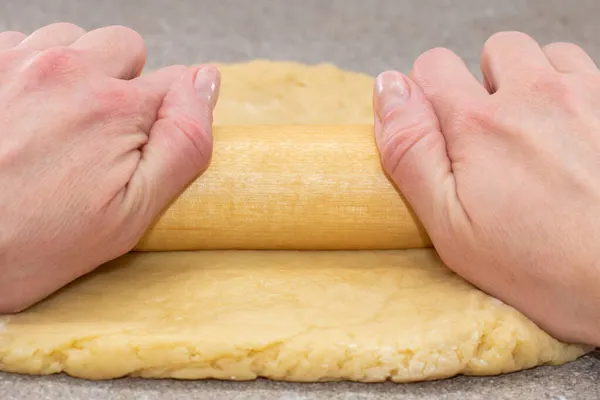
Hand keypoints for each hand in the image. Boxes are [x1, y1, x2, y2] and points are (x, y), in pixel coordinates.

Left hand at [0, 23, 219, 311]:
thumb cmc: (35, 244)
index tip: (139, 148)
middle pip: (126, 49)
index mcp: (113, 108)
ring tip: (59, 125)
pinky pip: (25, 43)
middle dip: (124, 86)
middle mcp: (64, 71)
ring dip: (78, 75)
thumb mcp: (133, 215)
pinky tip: (25, 114)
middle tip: (101, 135)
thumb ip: (184, 144)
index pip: (174, 83)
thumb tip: (205, 82)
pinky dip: (34, 72)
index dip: (164, 117)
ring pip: (75, 41)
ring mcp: (16, 62)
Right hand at [373, 31, 599, 345]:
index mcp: (479, 125)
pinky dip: (569, 92)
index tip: (442, 135)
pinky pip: (585, 71)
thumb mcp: (449, 225)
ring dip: (530, 85)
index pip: (431, 66)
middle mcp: (535, 96)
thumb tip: (387, 90)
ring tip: (533, 136)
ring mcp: (586, 96)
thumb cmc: (541, 267)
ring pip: (542, 56)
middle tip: (491, 140)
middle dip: (482, 86)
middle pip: (491, 51)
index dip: (427, 99)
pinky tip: (570, 135)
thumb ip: (410, 151)